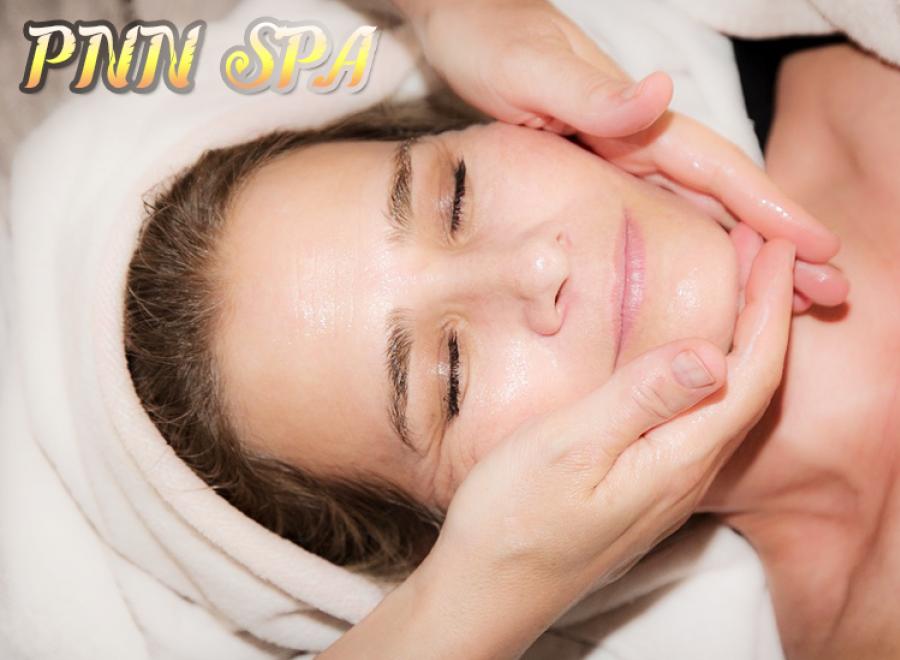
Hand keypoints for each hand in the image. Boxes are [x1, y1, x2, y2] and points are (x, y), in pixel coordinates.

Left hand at [395, 0, 847, 309]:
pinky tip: (707, 273)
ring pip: (697, 210)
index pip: (717, 169)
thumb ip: (593, 93)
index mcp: (636, 120)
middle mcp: (638, 140)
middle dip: (776, 243)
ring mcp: (620, 157)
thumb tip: (661, 95)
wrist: (460, 28)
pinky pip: (655, 214)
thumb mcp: (533, 71)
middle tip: (827, 291)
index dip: (769, 209)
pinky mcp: (595, 171)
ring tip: (788, 297)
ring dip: (744, 251)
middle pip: (722, 197)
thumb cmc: (490, 41)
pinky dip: (692, 243)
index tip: (818, 246)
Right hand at [421, 239, 795, 656]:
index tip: (776, 248)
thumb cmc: (517, 520)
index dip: (770, 307)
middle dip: (764, 313)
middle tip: (762, 249)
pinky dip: (708, 367)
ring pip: (726, 400)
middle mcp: (685, 472)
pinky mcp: (642, 483)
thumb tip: (712, 355)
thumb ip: (640, 400)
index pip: (751, 373)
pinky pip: (697, 415)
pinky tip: (690, 353)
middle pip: (750, 385)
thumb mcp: (572, 448)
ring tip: (738, 286)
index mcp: (678, 458)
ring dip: (741, 337)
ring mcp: (666, 481)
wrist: (489, 589)